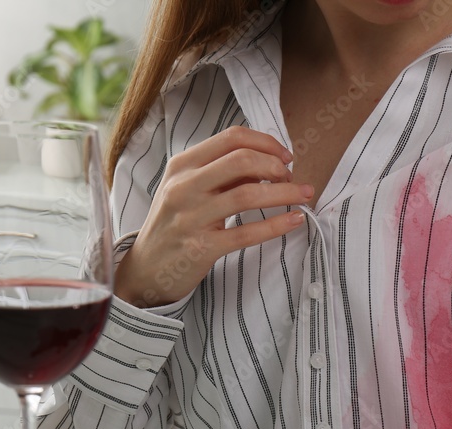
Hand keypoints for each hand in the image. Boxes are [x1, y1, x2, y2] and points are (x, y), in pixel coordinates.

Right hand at [115, 127, 312, 307]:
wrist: (147, 267)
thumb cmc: (174, 222)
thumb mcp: (188, 188)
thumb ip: (222, 172)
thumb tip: (267, 163)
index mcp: (182, 165)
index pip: (232, 138)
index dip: (266, 143)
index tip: (285, 156)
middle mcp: (184, 187)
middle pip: (242, 161)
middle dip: (276, 166)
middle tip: (292, 178)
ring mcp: (191, 218)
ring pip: (248, 195)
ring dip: (284, 193)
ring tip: (304, 195)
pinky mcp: (202, 248)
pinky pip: (247, 233)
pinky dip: (277, 225)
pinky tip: (295, 220)